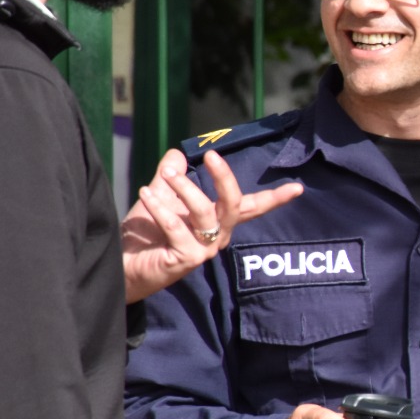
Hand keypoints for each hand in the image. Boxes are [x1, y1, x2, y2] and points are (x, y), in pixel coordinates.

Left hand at [120, 148, 303, 303]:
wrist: (122, 266)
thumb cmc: (144, 236)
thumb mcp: (159, 198)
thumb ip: (171, 177)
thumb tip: (179, 153)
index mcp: (218, 222)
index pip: (252, 208)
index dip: (275, 198)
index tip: (298, 188)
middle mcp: (217, 237)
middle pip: (236, 205)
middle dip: (226, 179)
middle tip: (212, 156)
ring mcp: (204, 250)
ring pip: (206, 213)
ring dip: (185, 189)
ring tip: (166, 175)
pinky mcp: (186, 259)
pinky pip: (177, 228)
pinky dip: (160, 207)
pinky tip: (144, 193)